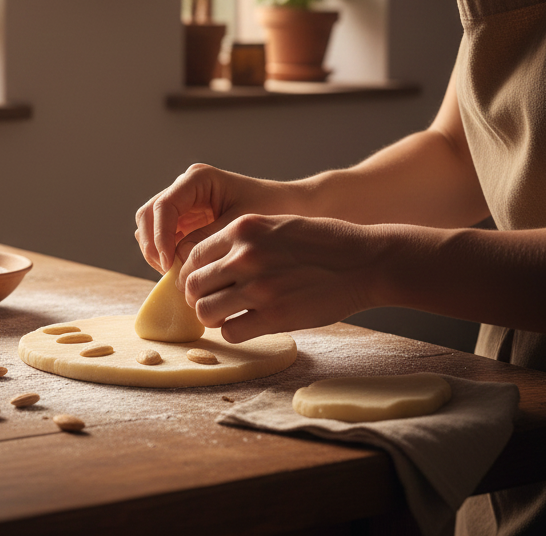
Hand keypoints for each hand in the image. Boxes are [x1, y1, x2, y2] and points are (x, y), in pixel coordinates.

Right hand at [134, 163, 288, 273]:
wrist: (290, 207)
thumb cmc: (270, 210)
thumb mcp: (238, 226)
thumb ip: (206, 240)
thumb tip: (176, 260)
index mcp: (197, 179)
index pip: (164, 206)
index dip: (160, 236)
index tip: (168, 264)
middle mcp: (184, 187)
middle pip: (148, 214)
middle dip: (153, 244)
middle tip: (167, 271)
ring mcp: (183, 203)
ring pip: (149, 225)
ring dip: (155, 249)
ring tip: (173, 273)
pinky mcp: (186, 219)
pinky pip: (163, 235)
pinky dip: (165, 252)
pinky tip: (180, 269)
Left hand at [178, 213, 385, 342]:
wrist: (365, 261)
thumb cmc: (322, 242)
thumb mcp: (275, 224)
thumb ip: (241, 240)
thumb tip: (209, 262)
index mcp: (241, 229)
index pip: (192, 255)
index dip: (191, 272)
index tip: (201, 282)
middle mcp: (244, 256)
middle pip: (192, 284)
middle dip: (196, 296)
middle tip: (209, 302)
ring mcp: (258, 287)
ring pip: (205, 311)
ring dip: (211, 316)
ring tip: (226, 315)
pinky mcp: (275, 316)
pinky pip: (230, 332)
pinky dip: (233, 331)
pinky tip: (246, 325)